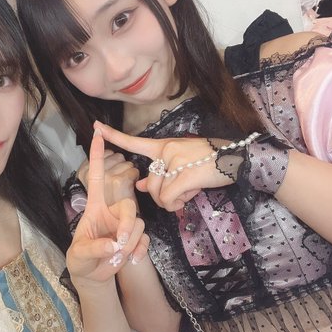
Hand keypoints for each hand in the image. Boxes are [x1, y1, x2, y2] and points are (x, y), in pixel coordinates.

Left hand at [67, 130, 148, 288]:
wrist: (92, 275)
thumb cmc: (80, 260)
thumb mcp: (79, 256)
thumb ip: (94, 248)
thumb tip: (113, 244)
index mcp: (95, 207)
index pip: (96, 177)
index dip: (96, 156)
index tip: (98, 133)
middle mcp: (112, 211)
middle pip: (129, 207)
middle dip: (127, 226)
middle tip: (118, 246)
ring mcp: (124, 224)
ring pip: (138, 224)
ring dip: (130, 243)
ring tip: (115, 257)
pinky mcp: (135, 238)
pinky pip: (145, 239)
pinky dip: (140, 251)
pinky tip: (131, 261)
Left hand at [93, 121, 233, 211]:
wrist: (234, 158)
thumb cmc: (209, 162)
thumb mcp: (182, 166)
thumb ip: (160, 176)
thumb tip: (143, 187)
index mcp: (163, 146)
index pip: (133, 141)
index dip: (113, 136)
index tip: (96, 127)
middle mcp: (165, 150)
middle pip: (151, 185)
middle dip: (165, 196)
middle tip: (184, 190)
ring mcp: (174, 161)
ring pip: (159, 194)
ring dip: (173, 201)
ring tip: (190, 190)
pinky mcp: (184, 174)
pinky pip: (169, 199)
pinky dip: (178, 204)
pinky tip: (190, 195)